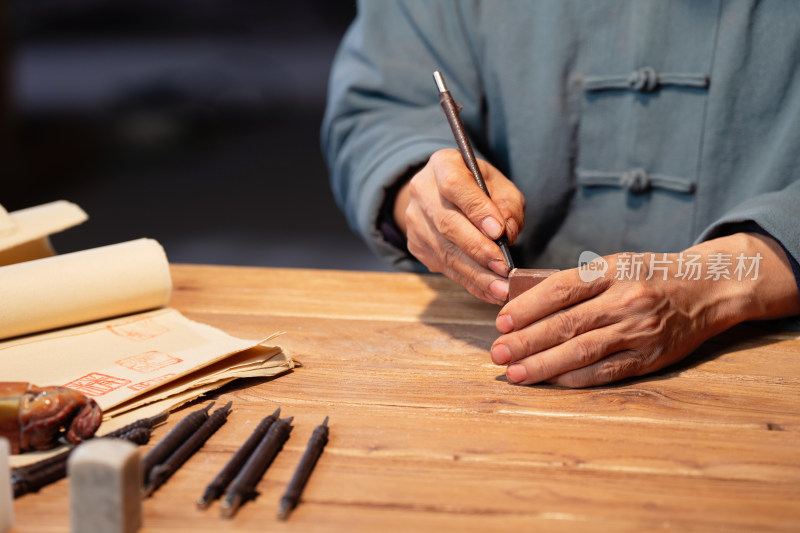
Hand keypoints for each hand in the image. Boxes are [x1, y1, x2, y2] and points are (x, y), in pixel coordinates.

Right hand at [394, 149, 524, 303]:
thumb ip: (507, 205)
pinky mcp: (416, 245)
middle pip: (447, 224)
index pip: (455, 186)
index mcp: (443, 164)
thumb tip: (508, 233)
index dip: (476, 210)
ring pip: (445, 251)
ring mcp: (415, 220)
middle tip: (504, 268)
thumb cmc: (478, 187)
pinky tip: (489, 291)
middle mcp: (422, 191)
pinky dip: (469, 282)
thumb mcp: (498, 185)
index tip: (498, 231)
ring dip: (476, 274)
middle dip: (478, 249)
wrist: (442, 194)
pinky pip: (444, 266)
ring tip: (501, 289)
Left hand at [491, 232, 799, 386]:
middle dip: (527, 341)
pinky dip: (575, 378)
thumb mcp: (617, 264)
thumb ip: (579, 283)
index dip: (527, 307)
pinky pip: (606, 371)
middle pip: (567, 324)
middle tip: (498, 352)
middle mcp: (626, 300)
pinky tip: (551, 381)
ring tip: (515, 372)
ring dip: (544, 364)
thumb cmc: (651, 274)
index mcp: (613, 271)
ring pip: (583, 351)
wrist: (709, 288)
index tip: (502, 322)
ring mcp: (639, 331)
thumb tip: (527, 306)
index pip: (561, 289)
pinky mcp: (650, 358)